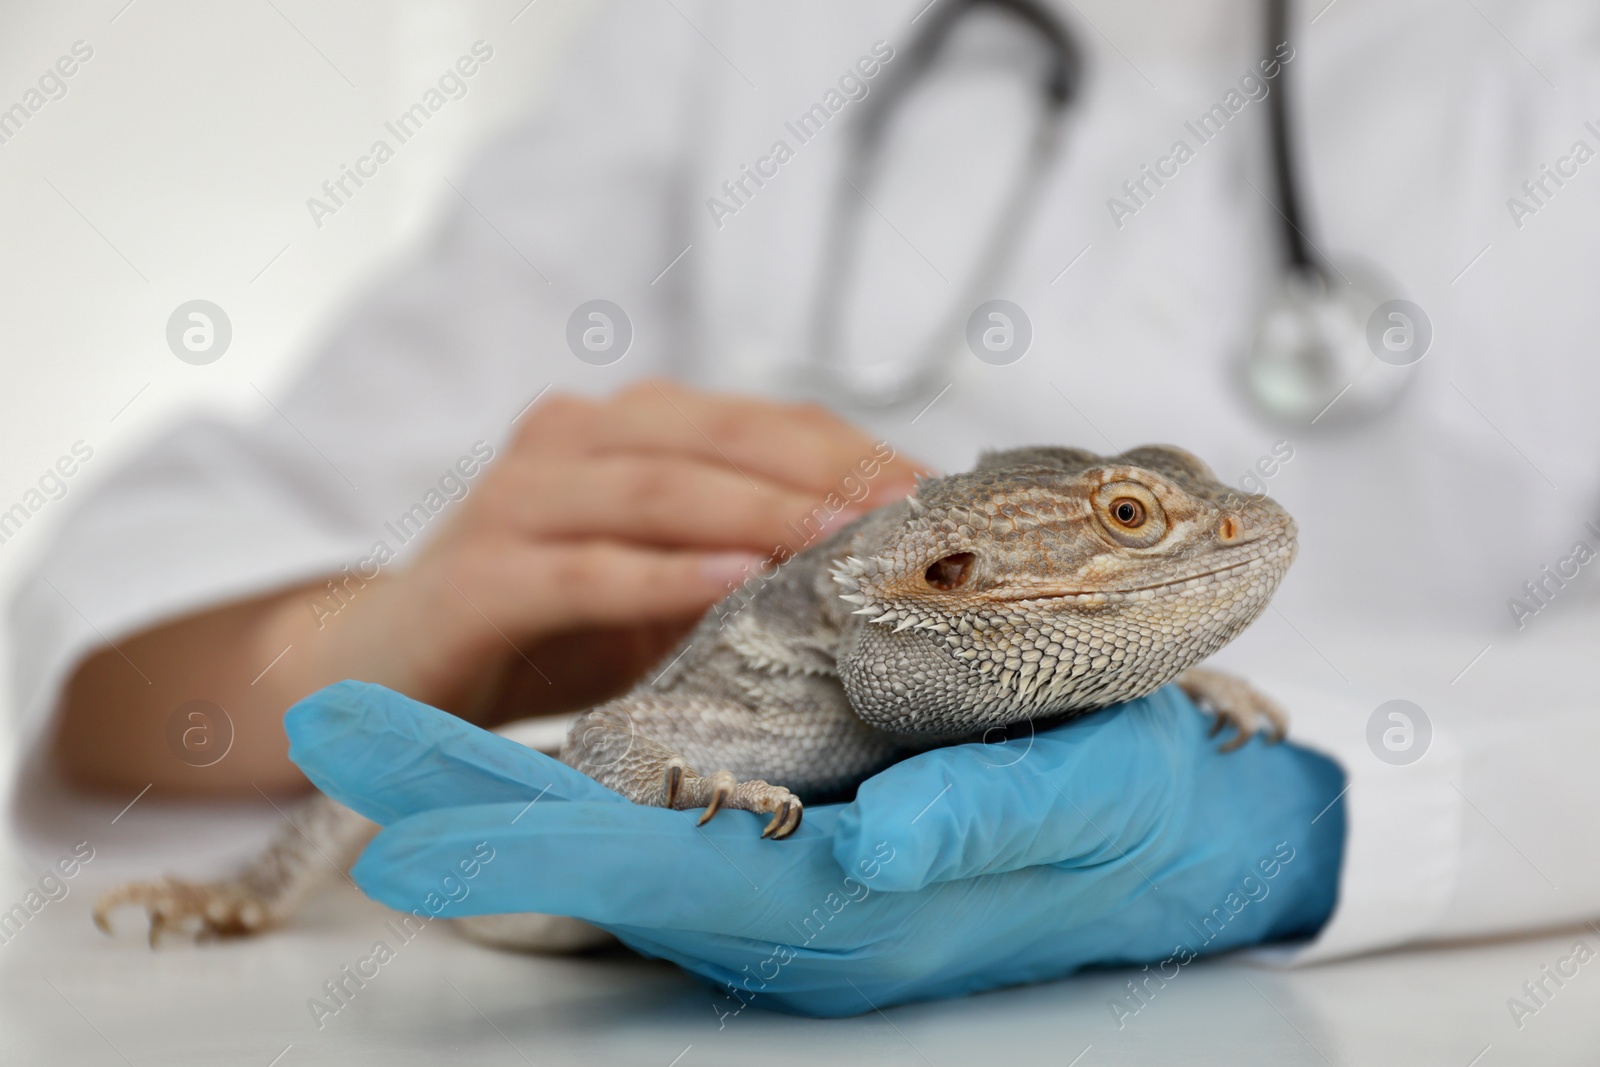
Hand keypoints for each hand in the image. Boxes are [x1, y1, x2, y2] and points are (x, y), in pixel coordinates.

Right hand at [55, 380, 921, 792]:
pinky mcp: (476, 574)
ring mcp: (515, 499)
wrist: (385, 670)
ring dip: (762, 514)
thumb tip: (881, 574)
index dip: (853, 451)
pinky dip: (663, 577)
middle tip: (912, 516)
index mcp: (625, 427)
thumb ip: (744, 564)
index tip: (938, 497)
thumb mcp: (662, 588)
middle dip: (826, 474)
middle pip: (721, 439)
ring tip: (846, 539)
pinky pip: (585, 569)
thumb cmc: (546, 627)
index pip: (762, 422)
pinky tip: (738, 583)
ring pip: (660, 490)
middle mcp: (570, 439)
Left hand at [286, 681, 1346, 1016]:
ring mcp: (795, 864)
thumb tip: (875, 850)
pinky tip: (543, 746)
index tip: (414, 831)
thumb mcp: (1089, 808)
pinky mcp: (808, 827)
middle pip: (610, 859)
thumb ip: (980, 830)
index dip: (539, 852)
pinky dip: (600, 778)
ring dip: (522, 793)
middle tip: (351, 755)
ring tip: (402, 746)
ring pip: (631, 831)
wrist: (1175, 832)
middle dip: (483, 812)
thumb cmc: (1137, 817)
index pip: (664, 875)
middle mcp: (800, 898)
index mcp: (853, 903)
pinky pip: (680, 804)